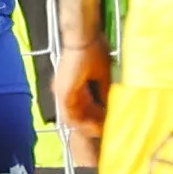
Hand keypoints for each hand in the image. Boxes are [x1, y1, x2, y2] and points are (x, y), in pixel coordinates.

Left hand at [55, 47, 110, 167]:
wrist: (83, 40)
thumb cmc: (93, 51)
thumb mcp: (102, 76)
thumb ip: (104, 91)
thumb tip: (111, 105)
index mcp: (72, 87)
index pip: (83, 109)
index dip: (96, 119)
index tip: (108, 125)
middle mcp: (64, 91)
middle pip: (78, 116)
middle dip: (93, 126)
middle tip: (106, 133)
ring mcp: (61, 93)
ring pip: (73, 119)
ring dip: (88, 127)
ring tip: (102, 132)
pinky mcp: (63, 93)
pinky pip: (70, 115)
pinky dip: (83, 123)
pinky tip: (95, 128)